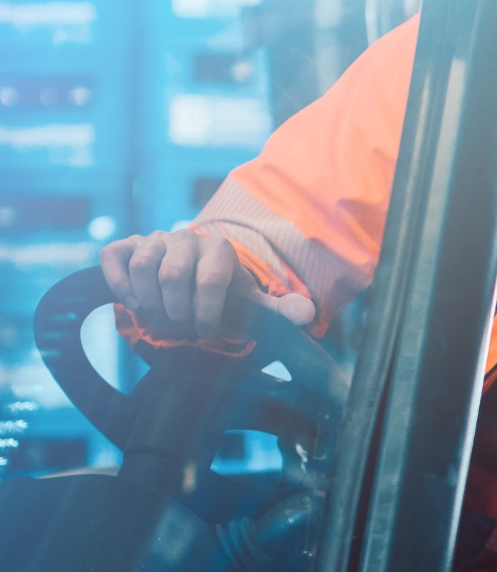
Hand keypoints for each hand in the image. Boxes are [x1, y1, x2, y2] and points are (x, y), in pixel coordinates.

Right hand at [100, 229, 314, 340]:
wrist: (189, 285)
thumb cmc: (224, 299)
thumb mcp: (253, 306)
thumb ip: (280, 311)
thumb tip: (308, 315)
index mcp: (219, 249)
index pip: (211, 280)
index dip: (206, 312)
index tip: (205, 333)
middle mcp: (185, 238)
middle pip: (172, 277)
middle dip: (176, 312)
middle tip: (180, 328)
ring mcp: (154, 239)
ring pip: (142, 268)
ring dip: (148, 302)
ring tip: (159, 317)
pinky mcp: (126, 246)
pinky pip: (112, 257)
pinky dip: (119, 283)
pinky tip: (133, 302)